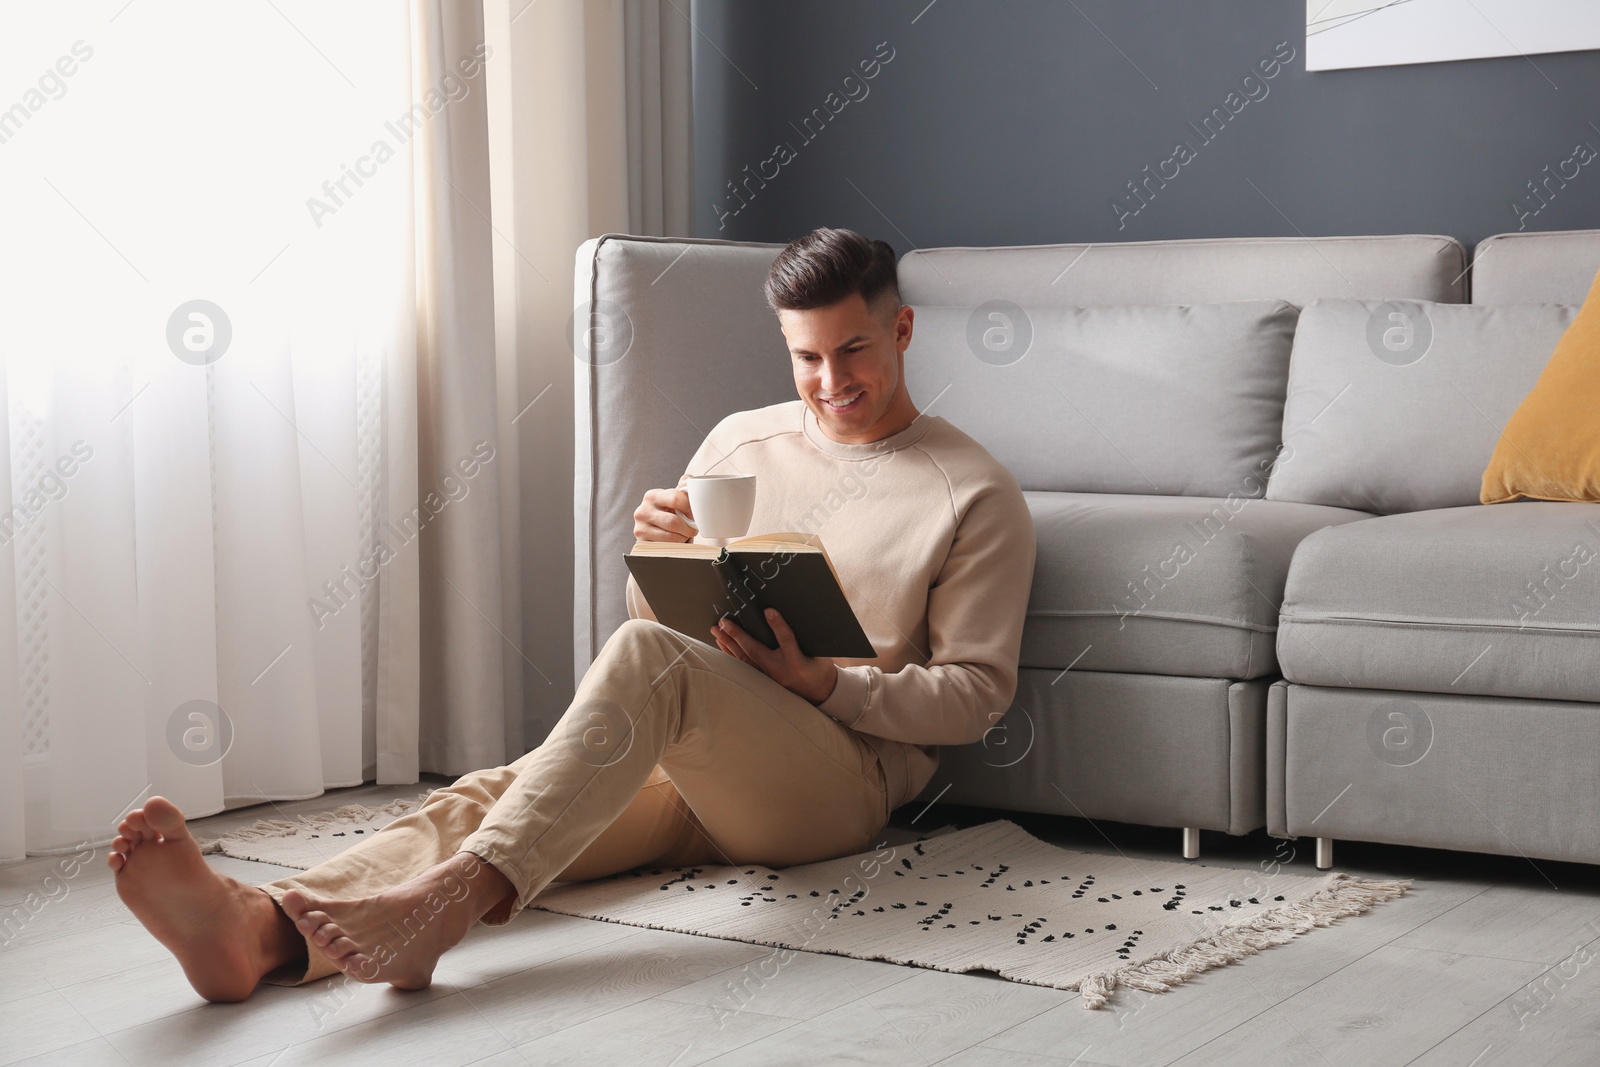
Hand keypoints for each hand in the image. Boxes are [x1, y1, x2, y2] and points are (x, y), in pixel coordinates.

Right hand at [634, 479, 695, 541]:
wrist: (656, 529)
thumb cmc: (670, 511)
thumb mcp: (676, 496)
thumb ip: (685, 485)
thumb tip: (691, 483)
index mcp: (652, 496)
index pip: (676, 499)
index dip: (689, 508)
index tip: (693, 513)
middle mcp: (642, 511)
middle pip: (673, 522)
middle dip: (688, 528)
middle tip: (693, 529)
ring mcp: (640, 528)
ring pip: (671, 537)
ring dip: (683, 538)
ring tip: (684, 535)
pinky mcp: (642, 544)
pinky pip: (666, 548)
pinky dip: (675, 547)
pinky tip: (675, 542)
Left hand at [711, 607, 837, 704]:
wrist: (820, 693)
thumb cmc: (819, 668)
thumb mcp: (818, 652)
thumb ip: (802, 637)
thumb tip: (782, 617)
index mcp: (797, 662)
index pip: (786, 640)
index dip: (778, 625)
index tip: (768, 610)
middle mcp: (780, 671)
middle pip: (755, 651)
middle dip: (738, 636)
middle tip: (724, 622)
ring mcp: (769, 678)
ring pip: (745, 660)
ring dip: (729, 644)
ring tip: (716, 630)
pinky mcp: (764, 681)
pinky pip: (744, 667)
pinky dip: (732, 655)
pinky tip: (723, 644)